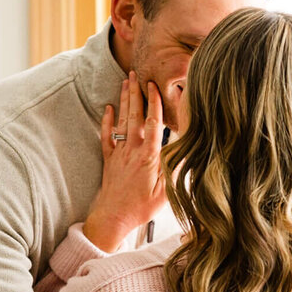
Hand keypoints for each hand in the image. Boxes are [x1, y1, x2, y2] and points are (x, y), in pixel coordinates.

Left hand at [82, 71, 167, 251]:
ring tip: (125, 82)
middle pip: (134, 116)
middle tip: (136, 73)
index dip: (154, 103)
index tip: (155, 86)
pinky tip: (108, 108)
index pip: (153, 124)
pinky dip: (107, 121)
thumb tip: (184, 149)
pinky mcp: (109, 160)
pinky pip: (107, 136)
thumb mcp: (165, 192)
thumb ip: (174, 168)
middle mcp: (132, 150)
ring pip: (122, 121)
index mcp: (148, 156)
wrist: (113, 218)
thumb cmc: (140, 208)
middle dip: (136, 93)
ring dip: (124, 100)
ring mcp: (119, 153)